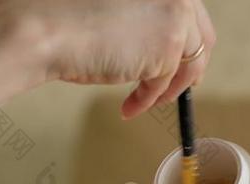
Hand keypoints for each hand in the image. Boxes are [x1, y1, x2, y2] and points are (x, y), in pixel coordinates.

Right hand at [27, 0, 214, 118]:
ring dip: (165, 88)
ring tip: (142, 103)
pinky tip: (129, 106)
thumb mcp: (116, 12)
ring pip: (188, 63)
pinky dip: (148, 99)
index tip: (181, 59)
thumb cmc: (66, 21)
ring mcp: (176, 16)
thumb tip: (159, 51)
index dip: (186, 39)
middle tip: (178, 88)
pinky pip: (165, 82)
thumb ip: (143, 22)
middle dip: (188, 67)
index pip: (188, 11)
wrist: (49, 30)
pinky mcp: (169, 46)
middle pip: (200, 36)